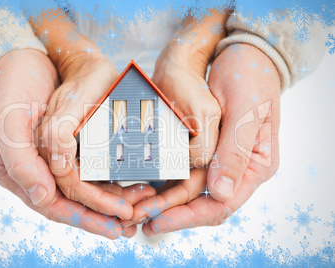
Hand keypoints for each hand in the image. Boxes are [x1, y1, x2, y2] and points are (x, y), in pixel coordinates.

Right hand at [30, 10, 155, 227]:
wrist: (23, 53)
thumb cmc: (11, 81)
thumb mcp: (8, 117)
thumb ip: (20, 159)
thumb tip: (42, 196)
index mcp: (16, 170)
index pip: (54, 204)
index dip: (85, 216)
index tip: (115, 224)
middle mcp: (35, 169)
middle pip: (74, 201)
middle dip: (104, 211)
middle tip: (135, 218)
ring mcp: (52, 157)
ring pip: (85, 187)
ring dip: (112, 195)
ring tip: (142, 197)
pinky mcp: (68, 143)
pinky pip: (90, 167)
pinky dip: (110, 176)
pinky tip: (132, 177)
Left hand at [140, 44, 280, 235]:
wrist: (241, 53)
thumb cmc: (249, 77)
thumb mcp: (245, 112)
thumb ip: (234, 153)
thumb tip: (220, 195)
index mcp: (255, 166)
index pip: (222, 205)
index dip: (188, 217)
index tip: (159, 222)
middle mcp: (238, 169)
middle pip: (204, 204)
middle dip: (172, 213)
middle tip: (139, 219)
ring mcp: (221, 160)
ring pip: (191, 192)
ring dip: (165, 201)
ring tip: (137, 207)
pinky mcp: (206, 149)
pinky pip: (185, 174)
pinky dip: (167, 183)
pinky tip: (146, 186)